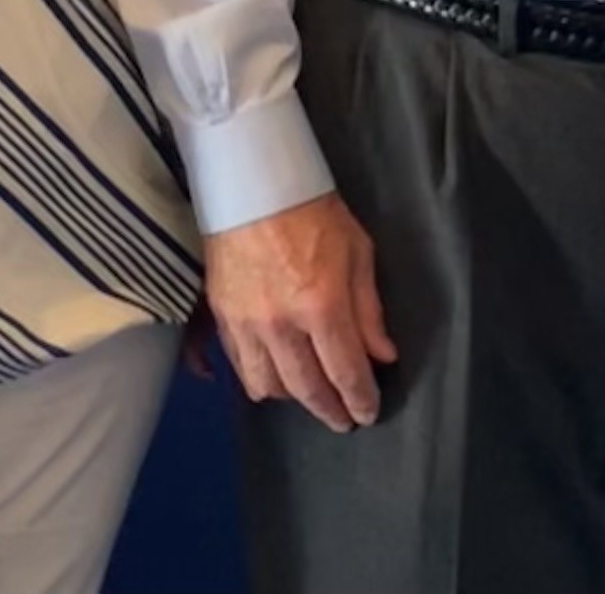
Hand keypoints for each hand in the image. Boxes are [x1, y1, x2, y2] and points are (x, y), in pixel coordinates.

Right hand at [203, 192, 396, 430]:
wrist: (253, 183)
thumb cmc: (314, 210)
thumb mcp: (358, 251)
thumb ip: (368, 310)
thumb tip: (383, 355)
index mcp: (321, 304)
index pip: (345, 371)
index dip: (360, 399)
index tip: (367, 413)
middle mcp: (281, 323)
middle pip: (307, 389)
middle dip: (329, 411)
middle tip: (343, 421)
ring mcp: (246, 323)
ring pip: (267, 388)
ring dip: (293, 398)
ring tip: (310, 394)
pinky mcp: (221, 317)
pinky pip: (239, 367)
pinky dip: (259, 380)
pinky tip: (275, 377)